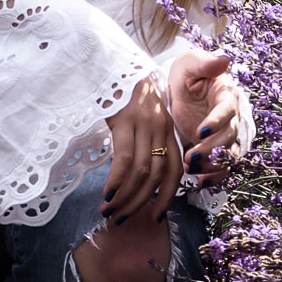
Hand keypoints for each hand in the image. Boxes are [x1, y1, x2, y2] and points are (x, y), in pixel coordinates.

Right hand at [101, 75, 175, 224]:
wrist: (113, 63)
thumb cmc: (125, 93)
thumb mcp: (143, 116)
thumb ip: (146, 142)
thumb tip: (139, 178)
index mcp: (166, 129)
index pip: (174, 170)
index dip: (167, 196)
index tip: (156, 216)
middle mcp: (159, 127)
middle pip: (157, 175)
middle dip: (140, 202)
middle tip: (121, 218)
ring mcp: (143, 123)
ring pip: (141, 171)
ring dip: (126, 197)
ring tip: (109, 210)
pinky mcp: (124, 120)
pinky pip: (124, 157)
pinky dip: (117, 180)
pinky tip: (107, 193)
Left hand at [166, 50, 238, 189]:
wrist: (177, 92)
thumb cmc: (185, 75)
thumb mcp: (189, 64)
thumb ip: (204, 64)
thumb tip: (224, 60)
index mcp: (226, 94)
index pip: (227, 109)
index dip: (217, 121)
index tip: (200, 131)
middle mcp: (231, 117)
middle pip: (229, 137)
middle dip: (211, 149)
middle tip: (191, 156)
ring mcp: (224, 135)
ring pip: (228, 154)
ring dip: (212, 164)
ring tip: (190, 168)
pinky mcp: (216, 149)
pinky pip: (223, 167)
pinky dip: (215, 177)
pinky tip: (200, 183)